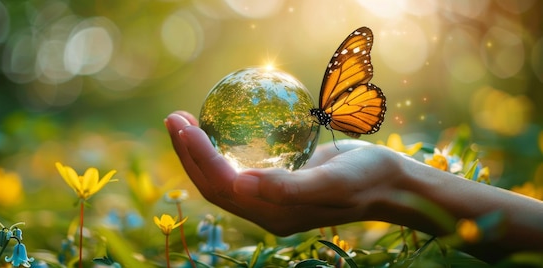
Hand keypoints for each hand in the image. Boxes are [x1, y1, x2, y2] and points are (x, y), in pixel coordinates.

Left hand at [164, 111, 406, 235]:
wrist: (389, 183)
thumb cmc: (366, 179)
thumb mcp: (334, 181)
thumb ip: (290, 189)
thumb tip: (241, 185)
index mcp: (273, 215)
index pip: (223, 187)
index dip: (198, 159)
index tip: (185, 125)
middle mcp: (266, 212)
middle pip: (213, 185)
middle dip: (187, 154)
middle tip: (174, 117)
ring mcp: (269, 200)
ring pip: (222, 178)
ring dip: (197, 152)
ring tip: (184, 120)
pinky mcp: (277, 185)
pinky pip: (238, 168)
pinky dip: (220, 149)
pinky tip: (217, 126)